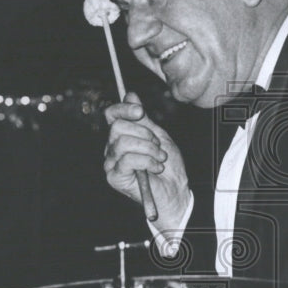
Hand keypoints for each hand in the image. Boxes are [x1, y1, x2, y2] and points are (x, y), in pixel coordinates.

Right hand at [104, 93, 189, 227]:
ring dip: (149, 149)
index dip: (123, 109)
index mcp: (121, 136)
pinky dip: (147, 162)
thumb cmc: (168, 167)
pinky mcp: (114, 178)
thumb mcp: (158, 136)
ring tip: (160, 159)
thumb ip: (143, 119)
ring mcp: (111, 164)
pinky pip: (127, 160)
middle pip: (117, 127)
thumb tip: (130, 95)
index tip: (140, 112)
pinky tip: (156, 169)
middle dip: (144, 134)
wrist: (176, 191)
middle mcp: (112, 149)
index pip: (111, 115)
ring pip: (123, 143)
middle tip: (158, 147)